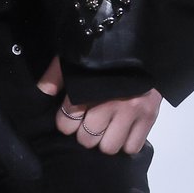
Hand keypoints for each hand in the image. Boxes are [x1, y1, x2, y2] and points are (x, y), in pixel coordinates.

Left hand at [37, 55, 161, 154]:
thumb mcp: (75, 58)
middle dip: (85, 133)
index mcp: (89, 87)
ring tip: (107, 127)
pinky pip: (132, 147)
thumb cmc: (105, 54)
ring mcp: (132, 111)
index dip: (65, 122)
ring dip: (105, 140)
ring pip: (109, 147)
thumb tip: (43, 92)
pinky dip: (126, 143)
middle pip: (87, 138)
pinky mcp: (149, 117)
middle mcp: (110, 101)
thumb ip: (56, 74)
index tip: (70, 117)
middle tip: (90, 122)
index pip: (67, 122)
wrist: (144, 45)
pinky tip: (123, 129)